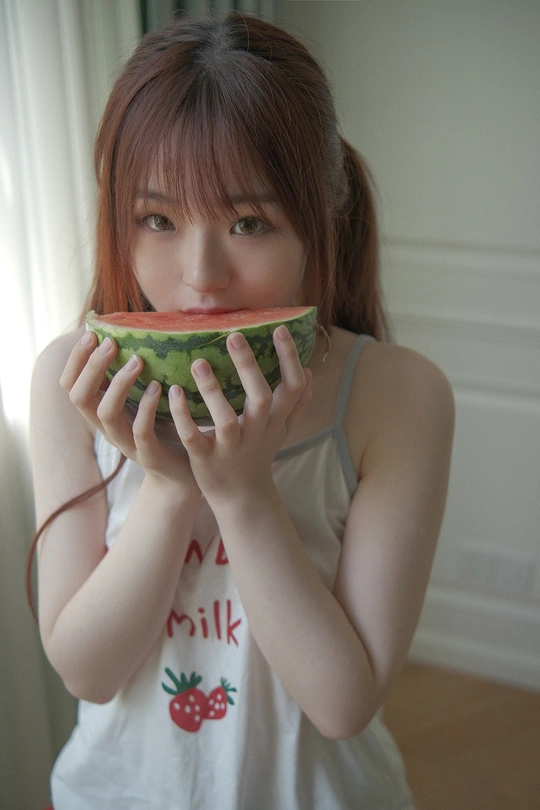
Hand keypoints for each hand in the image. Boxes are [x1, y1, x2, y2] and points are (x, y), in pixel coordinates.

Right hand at [60, 330, 198, 489]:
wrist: (185, 473)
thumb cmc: (166, 428)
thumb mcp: (144, 397)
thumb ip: (133, 373)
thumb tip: (131, 331)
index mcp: (101, 411)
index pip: (71, 385)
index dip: (75, 360)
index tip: (92, 334)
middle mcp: (107, 428)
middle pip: (80, 397)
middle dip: (92, 368)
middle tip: (111, 344)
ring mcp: (126, 443)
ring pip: (105, 414)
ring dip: (118, 384)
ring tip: (138, 361)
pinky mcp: (149, 456)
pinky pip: (140, 432)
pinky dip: (147, 408)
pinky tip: (160, 388)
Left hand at [168, 325, 311, 506]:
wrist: (241, 497)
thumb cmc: (259, 454)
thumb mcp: (281, 429)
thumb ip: (296, 403)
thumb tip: (310, 371)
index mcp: (276, 421)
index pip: (292, 387)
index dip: (289, 359)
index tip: (278, 329)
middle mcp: (257, 433)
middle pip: (261, 398)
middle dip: (248, 367)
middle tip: (233, 335)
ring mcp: (231, 448)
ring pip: (225, 419)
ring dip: (212, 390)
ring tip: (198, 362)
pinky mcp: (205, 459)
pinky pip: (193, 436)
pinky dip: (182, 416)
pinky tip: (173, 392)